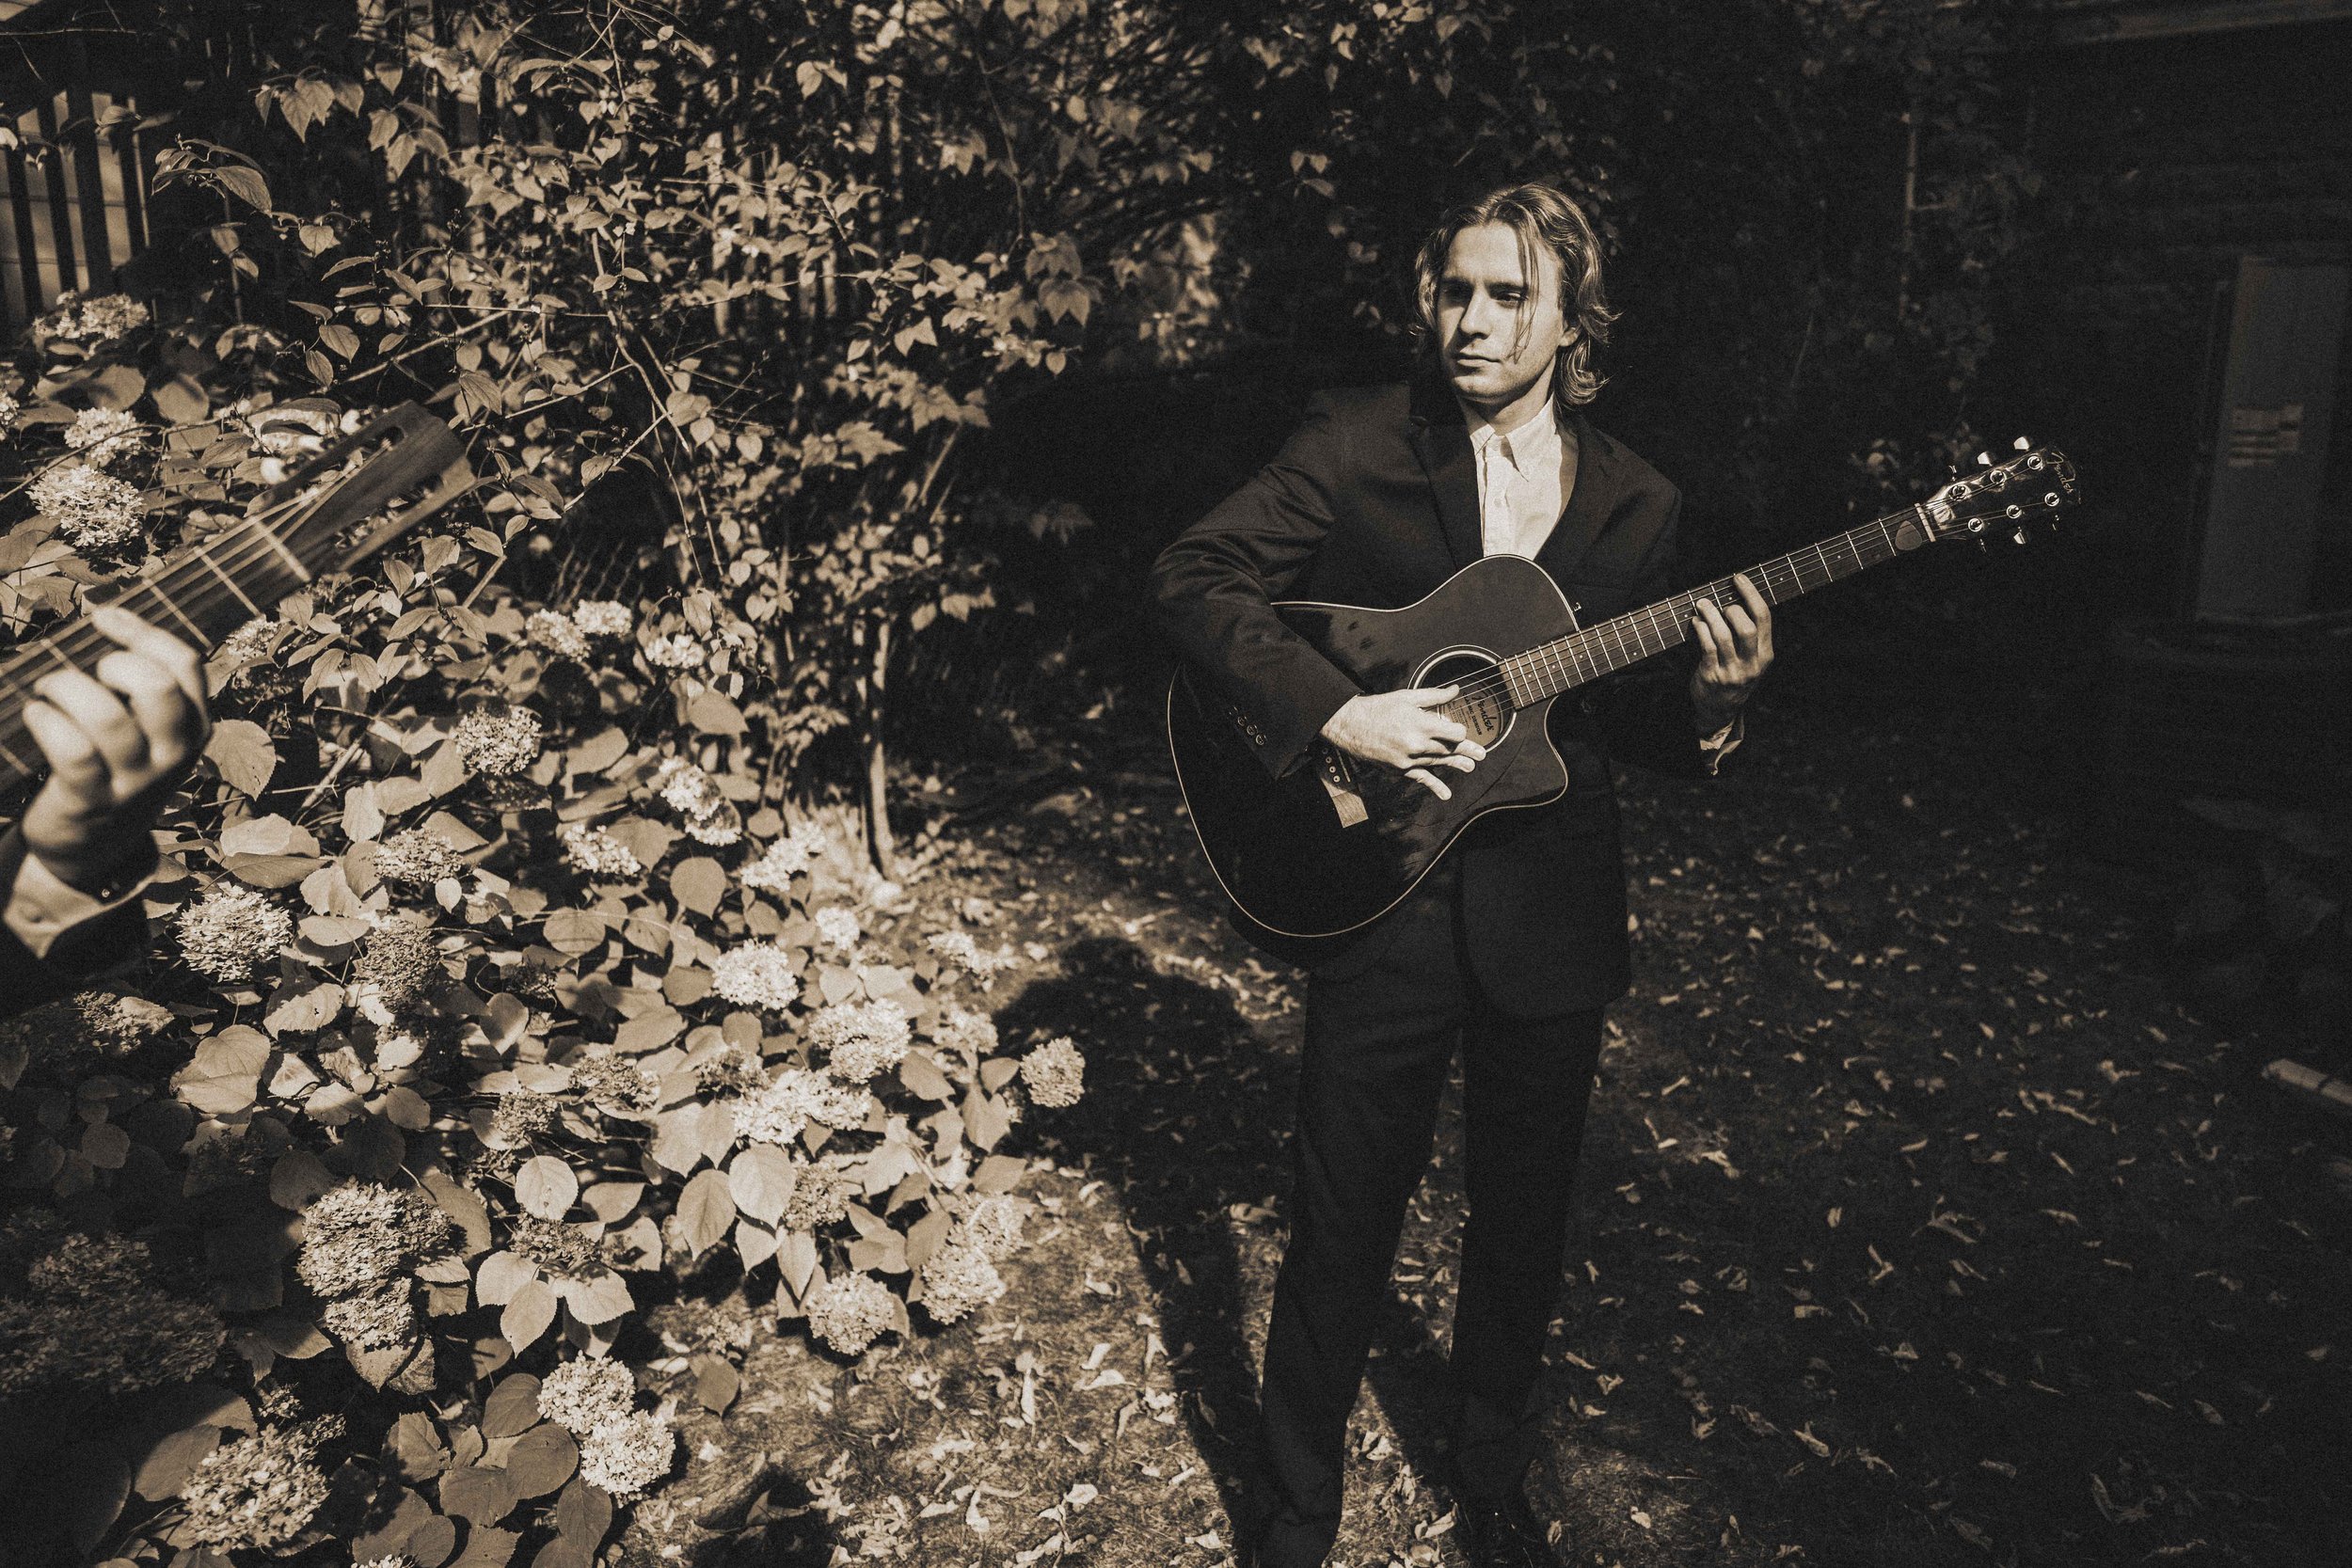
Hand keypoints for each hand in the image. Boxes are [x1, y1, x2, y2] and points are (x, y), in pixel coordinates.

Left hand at [20, 606, 211, 895]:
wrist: (96, 847)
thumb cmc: (116, 770)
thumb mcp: (152, 733)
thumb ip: (146, 688)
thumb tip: (106, 618)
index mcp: (194, 728)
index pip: (185, 664)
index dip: (141, 631)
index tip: (102, 616)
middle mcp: (173, 754)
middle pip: (157, 688)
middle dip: (112, 667)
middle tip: (89, 677)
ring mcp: (135, 781)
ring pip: (106, 718)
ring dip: (66, 690)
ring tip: (49, 692)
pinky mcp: (92, 800)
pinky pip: (70, 750)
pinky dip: (46, 721)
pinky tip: (35, 715)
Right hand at [1320, 683, 1487, 800]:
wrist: (1351, 726)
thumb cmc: (1380, 708)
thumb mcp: (1408, 697)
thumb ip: (1435, 696)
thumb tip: (1456, 690)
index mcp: (1421, 724)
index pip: (1452, 733)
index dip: (1460, 732)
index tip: (1464, 731)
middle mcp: (1417, 744)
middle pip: (1448, 749)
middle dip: (1466, 751)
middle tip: (1482, 755)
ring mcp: (1408, 759)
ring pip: (1438, 763)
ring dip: (1455, 765)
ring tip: (1470, 767)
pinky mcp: (1399, 769)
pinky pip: (1420, 778)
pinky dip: (1434, 786)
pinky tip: (1446, 794)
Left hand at [1689, 571, 1772, 729]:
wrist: (1720, 710)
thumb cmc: (1734, 676)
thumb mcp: (1751, 659)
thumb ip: (1750, 636)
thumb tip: (1735, 597)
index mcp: (1765, 655)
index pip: (1763, 618)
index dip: (1751, 594)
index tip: (1739, 579)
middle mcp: (1752, 664)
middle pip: (1746, 628)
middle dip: (1730, 609)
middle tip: (1719, 602)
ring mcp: (1732, 671)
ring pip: (1723, 636)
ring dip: (1711, 615)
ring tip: (1702, 604)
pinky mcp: (1713, 676)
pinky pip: (1707, 647)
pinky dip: (1701, 630)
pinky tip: (1696, 622)